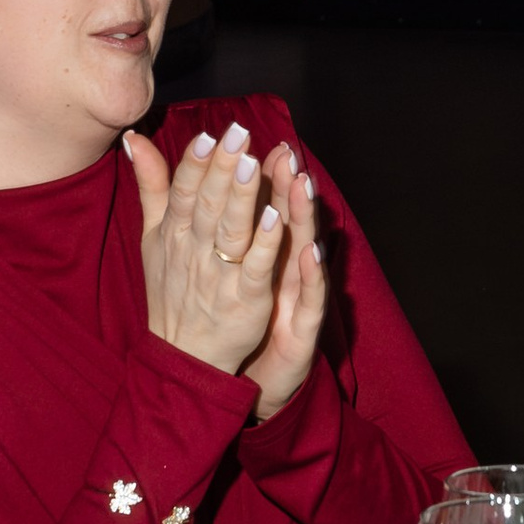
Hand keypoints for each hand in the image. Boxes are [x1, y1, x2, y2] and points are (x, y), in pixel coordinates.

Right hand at [129, 118, 284, 380]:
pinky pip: (254, 268)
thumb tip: (137, 139)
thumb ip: (152, 186)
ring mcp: (220, 275)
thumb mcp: (153, 236)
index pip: (183, 192)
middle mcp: (195, 250)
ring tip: (253, 164)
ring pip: (232, 231)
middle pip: (209, 205)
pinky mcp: (246, 299)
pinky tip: (276, 216)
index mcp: (174, 232)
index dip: (194, 165)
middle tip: (238, 134)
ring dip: (243, 197)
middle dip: (222, 168)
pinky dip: (265, 243)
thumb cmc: (171, 288)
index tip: (207, 136)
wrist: (182, 354)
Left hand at [246, 148, 325, 419]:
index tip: (258, 141)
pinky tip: (310, 251)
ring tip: (302, 184)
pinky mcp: (305, 325)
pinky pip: (309, 296)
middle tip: (286, 150)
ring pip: (303, 249)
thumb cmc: (242, 322)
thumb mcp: (228, 275)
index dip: (263, 175)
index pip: (262, 207)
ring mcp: (298, 295)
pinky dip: (310, 273)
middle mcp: (286, 269)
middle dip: (286, 184)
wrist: (250, 382)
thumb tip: (213, 194)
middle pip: (287, 220)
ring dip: (303, 217)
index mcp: (262, 255)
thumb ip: (222, 234)